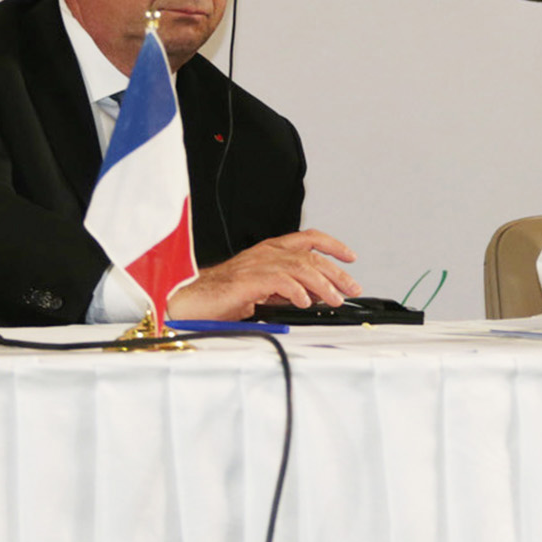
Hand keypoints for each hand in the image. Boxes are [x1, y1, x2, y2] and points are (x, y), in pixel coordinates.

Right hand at [167, 229, 359, 320]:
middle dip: (335, 272)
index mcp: (269, 251)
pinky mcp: (247, 280)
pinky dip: (297, 291)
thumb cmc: (221, 298)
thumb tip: (313, 296)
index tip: (351, 256)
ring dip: (322, 284)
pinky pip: (279, 280)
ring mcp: (255, 265)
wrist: (190, 302)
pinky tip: (305, 301)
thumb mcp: (263, 292)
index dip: (332, 245)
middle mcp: (265, 253)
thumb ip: (286, 290)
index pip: (307, 239)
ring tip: (335, 299)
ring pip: (299, 266)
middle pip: (310, 255)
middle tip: (351, 288)